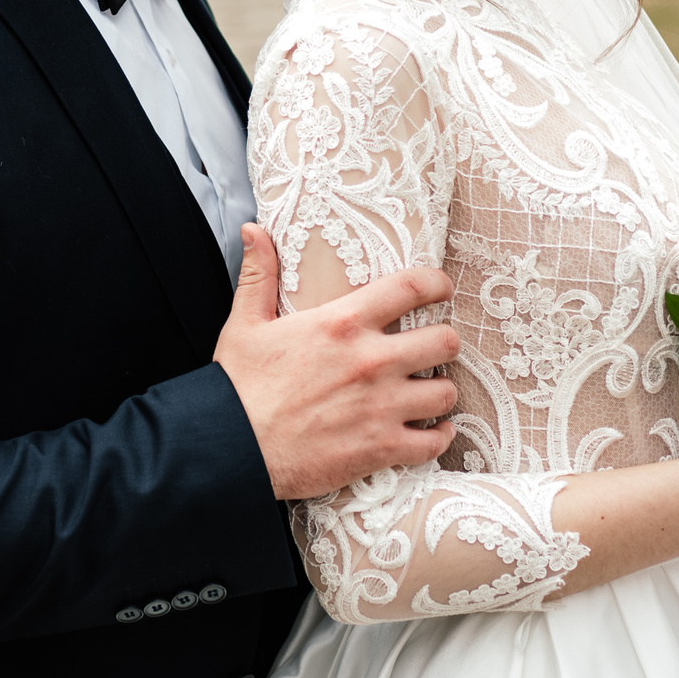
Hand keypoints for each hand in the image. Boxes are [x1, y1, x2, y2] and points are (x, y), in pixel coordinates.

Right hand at [214, 223, 460, 500]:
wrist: (233, 447)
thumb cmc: (239, 386)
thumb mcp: (245, 323)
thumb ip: (258, 274)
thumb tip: (253, 230)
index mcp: (342, 324)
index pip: (411, 287)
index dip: (436, 283)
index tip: (441, 289)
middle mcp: (371, 361)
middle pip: (445, 341)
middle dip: (444, 343)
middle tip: (432, 349)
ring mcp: (381, 406)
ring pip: (445, 392)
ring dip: (440, 392)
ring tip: (428, 393)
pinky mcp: (381, 447)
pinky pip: (434, 442)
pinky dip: (438, 437)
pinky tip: (432, 432)